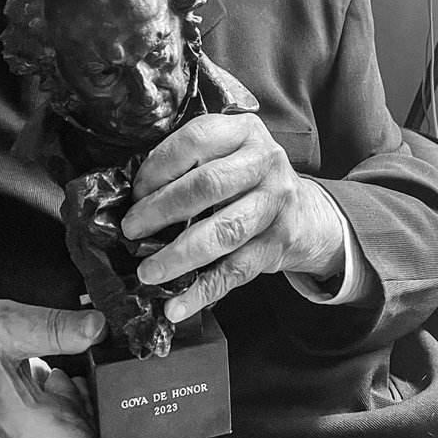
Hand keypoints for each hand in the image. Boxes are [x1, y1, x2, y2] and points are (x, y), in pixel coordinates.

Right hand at [0, 300, 145, 437]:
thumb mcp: (8, 326)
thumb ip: (57, 328)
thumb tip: (100, 327)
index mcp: (29, 430)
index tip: (150, 421)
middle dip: (114, 411)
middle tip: (125, 372)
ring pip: (81, 428)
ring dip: (93, 399)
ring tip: (91, 363)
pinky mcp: (27, 425)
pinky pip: (66, 418)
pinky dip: (76, 394)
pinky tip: (65, 367)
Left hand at [122, 113, 345, 321]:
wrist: (305, 213)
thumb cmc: (250, 180)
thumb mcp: (229, 152)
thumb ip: (193, 161)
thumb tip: (137, 194)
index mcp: (244, 132)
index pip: (196, 140)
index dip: (159, 167)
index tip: (136, 192)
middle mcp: (265, 162)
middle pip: (208, 185)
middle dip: (162, 210)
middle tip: (132, 230)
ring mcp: (276, 203)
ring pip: (223, 231)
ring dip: (179, 255)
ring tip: (148, 272)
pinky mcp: (278, 243)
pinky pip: (235, 271)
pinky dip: (203, 291)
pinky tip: (177, 305)